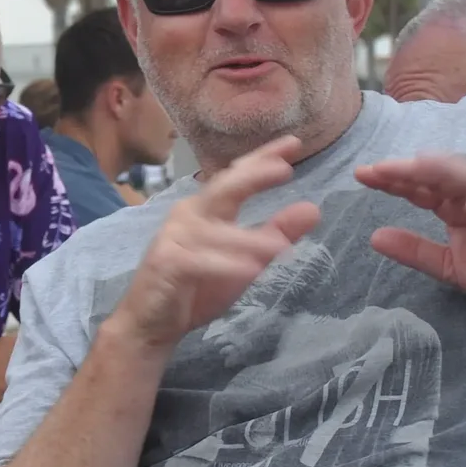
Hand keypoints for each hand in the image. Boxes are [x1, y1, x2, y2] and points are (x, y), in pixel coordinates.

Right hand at [111, 137, 319, 352]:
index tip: (293, 143)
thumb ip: (275, 234)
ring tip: (281, 248)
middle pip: (222, 188)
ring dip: (248, 240)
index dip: (263, 158)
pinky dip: (225, 264)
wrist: (152, 322)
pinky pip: (199, 260)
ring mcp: (174, 236)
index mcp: (207, 209)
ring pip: (215, 231)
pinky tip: (250, 270)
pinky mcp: (166, 262)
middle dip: (252, 176)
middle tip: (284, 169)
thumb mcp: (246, 260)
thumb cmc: (197, 288)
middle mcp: (189, 214)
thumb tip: (312, 209)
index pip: (236, 176)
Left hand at [354, 154, 465, 318]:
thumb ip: (416, 251)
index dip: (393, 180)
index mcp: (458, 208)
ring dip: (446, 172)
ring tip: (418, 167)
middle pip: (441, 176)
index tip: (362, 175)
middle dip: (410, 170)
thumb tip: (374, 237)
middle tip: (379, 168)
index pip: (421, 188)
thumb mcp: (451, 267)